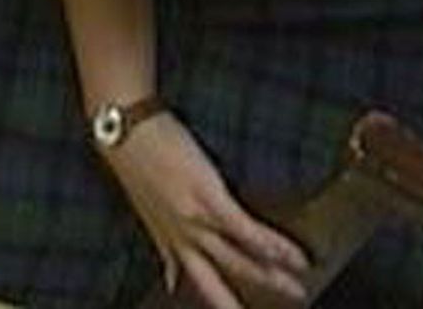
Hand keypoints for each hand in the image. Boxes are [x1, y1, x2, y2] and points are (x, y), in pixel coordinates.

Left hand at [103, 111, 309, 308]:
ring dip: (270, 278)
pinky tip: (294, 257)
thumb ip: (164, 246)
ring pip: (237, 261)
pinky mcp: (210, 199)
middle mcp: (182, 237)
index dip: (216, 301)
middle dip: (240, 305)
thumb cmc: (136, 158)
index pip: (196, 279)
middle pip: (217, 282)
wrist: (125, 131)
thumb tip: (170, 277)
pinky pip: (248, 232)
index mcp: (169, 238)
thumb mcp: (148, 209)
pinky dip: (274, 247)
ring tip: (297, 290)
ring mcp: (196, 220)